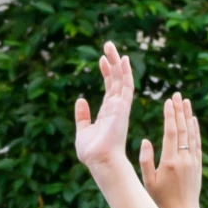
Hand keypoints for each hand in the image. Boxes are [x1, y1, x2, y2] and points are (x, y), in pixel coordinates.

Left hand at [74, 41, 134, 174]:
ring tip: (110, 46)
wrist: (99, 161)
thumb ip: (82, 116)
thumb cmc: (92, 153)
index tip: (101, 60)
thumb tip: (80, 100)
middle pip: (117, 80)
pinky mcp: (123, 108)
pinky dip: (125, 73)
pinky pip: (126, 87)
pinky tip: (123, 60)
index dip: (106, 73)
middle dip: (112, 62)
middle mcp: (116, 108)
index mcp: (107, 113)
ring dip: (117, 62)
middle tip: (107, 45)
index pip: (110, 88)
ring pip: (122, 79)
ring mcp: (120, 107)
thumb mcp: (82, 131)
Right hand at [139, 93, 203, 207]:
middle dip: (179, 110)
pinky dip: (195, 130)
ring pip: (191, 134)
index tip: (168, 101)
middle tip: (177, 94)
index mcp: (169, 162)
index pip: (171, 133)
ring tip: (186, 101)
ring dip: (188, 116)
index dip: (170, 115)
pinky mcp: (197, 166)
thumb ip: (145, 161)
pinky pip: (197, 143)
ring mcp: (192, 162)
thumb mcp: (148, 183)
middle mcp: (183, 159)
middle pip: (182, 129)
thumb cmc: (161, 201)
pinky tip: (193, 121)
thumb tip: (146, 140)